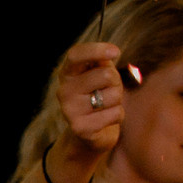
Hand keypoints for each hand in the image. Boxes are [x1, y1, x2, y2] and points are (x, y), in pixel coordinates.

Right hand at [55, 41, 126, 169]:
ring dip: (117, 101)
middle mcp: (64, 91)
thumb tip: (110, 53)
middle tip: (108, 90)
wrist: (91, 132)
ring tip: (106, 106)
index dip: (96, 50)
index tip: (116, 52)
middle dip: (116, 82)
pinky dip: (118, 116)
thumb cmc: (99, 95)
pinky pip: (115, 113)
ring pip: (113, 95)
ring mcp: (70, 110)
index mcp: (67, 73)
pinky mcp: (81, 128)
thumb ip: (103, 61)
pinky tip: (106, 119)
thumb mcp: (101, 73)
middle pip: (105, 75)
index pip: (75, 54)